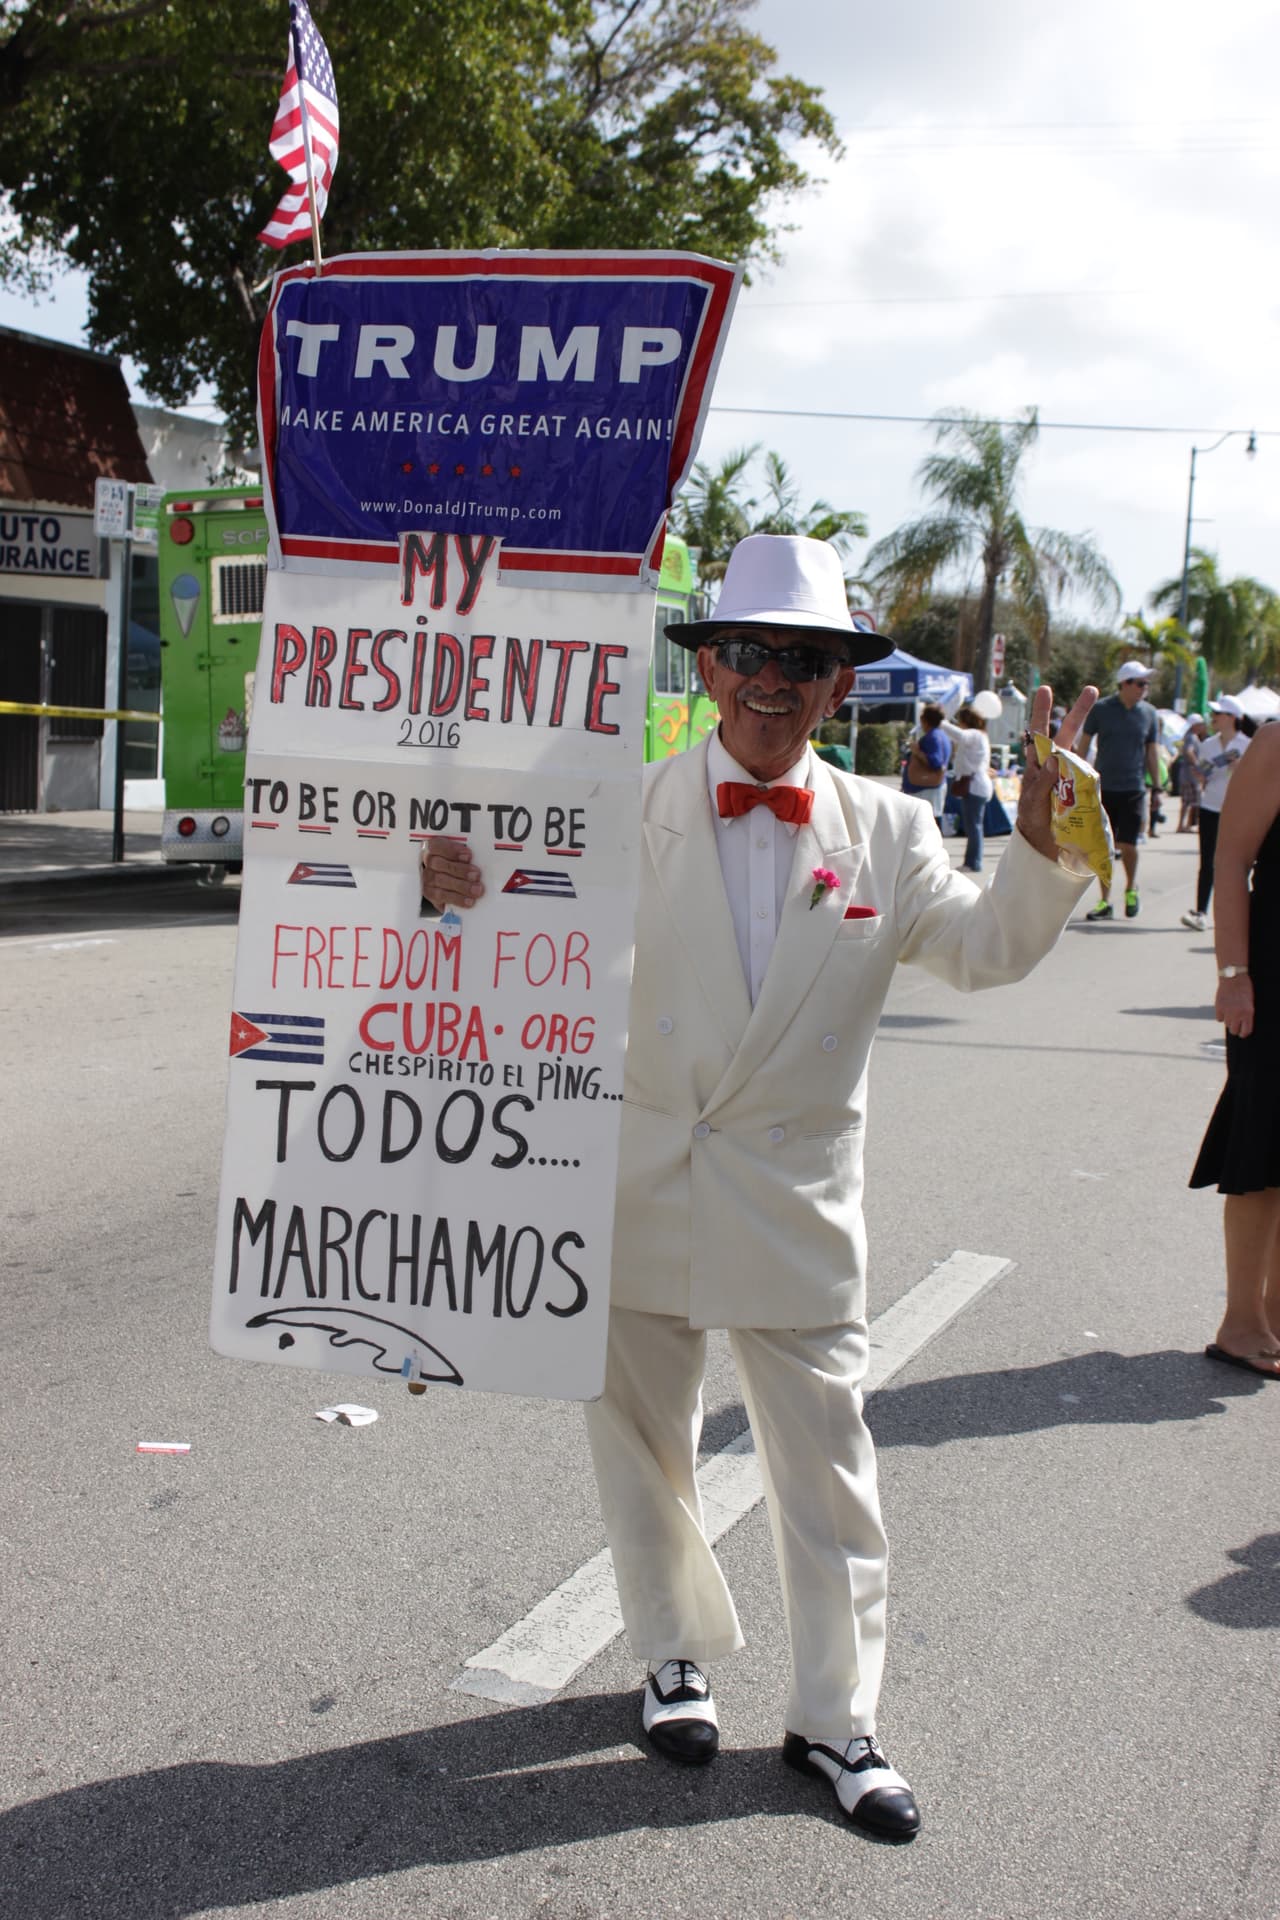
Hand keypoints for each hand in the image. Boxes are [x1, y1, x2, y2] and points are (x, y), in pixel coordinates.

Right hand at [419, 836, 483, 910]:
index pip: (437, 845)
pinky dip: (456, 898)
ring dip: (460, 885)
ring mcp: (427, 878)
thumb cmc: (465, 866)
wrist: (460, 887)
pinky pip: (441, 896)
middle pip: (438, 863)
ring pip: (440, 880)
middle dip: (459, 870)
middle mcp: (429, 861)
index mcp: (436, 847)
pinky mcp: (430, 894)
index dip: (452, 850)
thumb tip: (482, 860)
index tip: (469, 855)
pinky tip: (468, 901)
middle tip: (476, 875)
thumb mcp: (468, 858)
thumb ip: (471, 857)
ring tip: (476, 890)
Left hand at [1015, 683, 1098, 861]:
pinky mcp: (1085, 788)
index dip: (1042, 711)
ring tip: (1073, 778)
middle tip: (1092, 689)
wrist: (1044, 841)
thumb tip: (1054, 758)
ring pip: (1081, 756)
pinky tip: (1076, 803)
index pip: (1039, 733)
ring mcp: (1072, 774)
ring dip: (1086, 759)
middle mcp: (1056, 764)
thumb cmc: (1033, 817)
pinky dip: (1089, 786)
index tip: (1046, 689)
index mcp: (1038, 763)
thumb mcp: (1032, 801)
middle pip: (1068, 733)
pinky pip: (1091, 780)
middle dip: (1080, 711)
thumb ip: (1042, 781)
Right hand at [1216, 973, 1253, 1038]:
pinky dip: (1221, 1015)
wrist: (1233, 977)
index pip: (1245, 1031)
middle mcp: (1238, 1014)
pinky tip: (1224, 1009)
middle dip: (1235, 1028)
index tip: (1242, 1032)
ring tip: (1231, 1012)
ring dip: (1228, 1020)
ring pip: (1226, 1024)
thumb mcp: (1250, 1003)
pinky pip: (1219, 1019)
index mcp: (1248, 1013)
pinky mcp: (1219, 1008)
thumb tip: (1241, 1026)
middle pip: (1234, 1031)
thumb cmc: (1244, 989)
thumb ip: (1246, 1015)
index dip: (1244, 1033)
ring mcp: (1227, 1011)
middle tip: (1235, 1023)